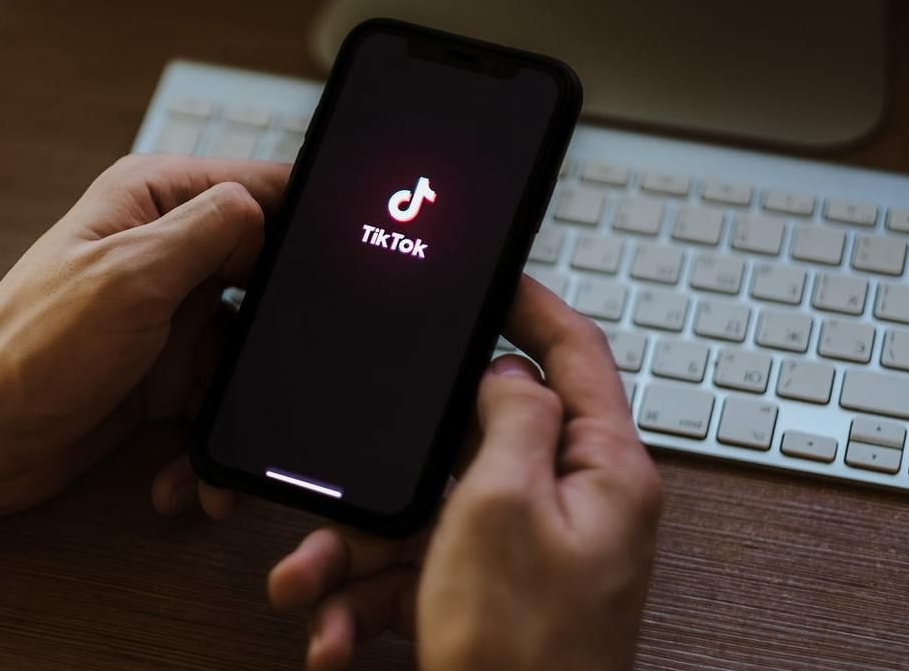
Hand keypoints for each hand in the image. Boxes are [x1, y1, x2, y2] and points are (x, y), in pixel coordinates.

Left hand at [0, 154, 288, 523]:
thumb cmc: (30, 349)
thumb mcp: (132, 275)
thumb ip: (209, 230)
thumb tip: (267, 207)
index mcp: (154, 202)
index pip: (257, 187)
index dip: (302, 224)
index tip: (337, 269)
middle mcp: (165, 251)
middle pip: (263, 275)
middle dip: (274, 333)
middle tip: (282, 373)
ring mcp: (166, 314)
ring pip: (245, 347)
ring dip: (237, 401)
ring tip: (214, 446)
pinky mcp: (162, 371)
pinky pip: (216, 396)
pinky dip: (209, 438)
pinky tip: (187, 473)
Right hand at [265, 278, 662, 670]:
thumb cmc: (521, 652)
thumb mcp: (501, 506)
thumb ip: (510, 419)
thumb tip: (507, 373)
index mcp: (601, 471)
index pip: (575, 354)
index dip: (531, 303)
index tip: (489, 274)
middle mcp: (572, 507)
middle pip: (476, 441)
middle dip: (396, 465)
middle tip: (349, 470)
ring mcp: (530, 556)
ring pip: (429, 514)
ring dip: (360, 549)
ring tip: (307, 582)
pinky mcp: (490, 598)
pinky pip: (421, 572)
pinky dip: (371, 599)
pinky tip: (334, 634)